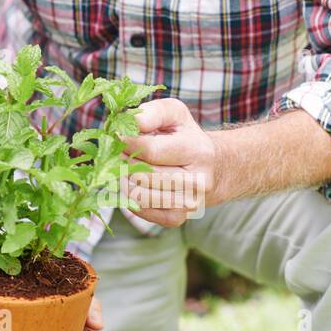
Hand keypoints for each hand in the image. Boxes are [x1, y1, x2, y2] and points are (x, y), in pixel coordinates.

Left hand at [118, 97, 224, 227]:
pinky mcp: (178, 218)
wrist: (214, 167)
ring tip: (124, 166)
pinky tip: (133, 182)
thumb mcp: (175, 114)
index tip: (117, 135)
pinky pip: (143, 211)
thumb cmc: (186, 136)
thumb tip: (132, 121)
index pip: (151, 151)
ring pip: (140, 195)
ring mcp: (189, 203)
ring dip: (123, 179)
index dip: (127, 142)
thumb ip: (153, 112)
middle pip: (142, 175)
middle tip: (118, 151)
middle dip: (123, 161)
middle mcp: (198, 181)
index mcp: (197, 151)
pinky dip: (130, 197)